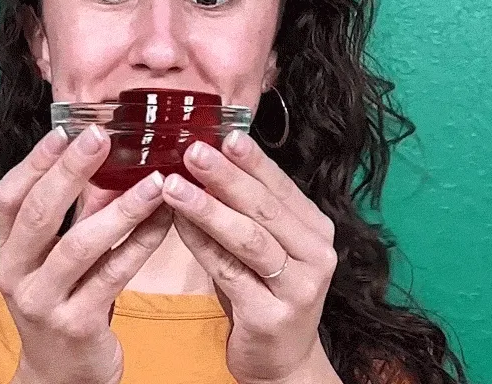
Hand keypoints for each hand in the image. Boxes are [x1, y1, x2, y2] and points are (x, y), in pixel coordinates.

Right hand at [0, 125, 173, 383]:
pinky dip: (141, 244)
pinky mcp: (76, 324)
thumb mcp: (52, 259)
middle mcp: (14, 274)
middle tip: (101, 136)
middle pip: (39, 213)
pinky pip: (114, 275)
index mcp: (6, 250)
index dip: (34, 161)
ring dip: (120, 208)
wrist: (60, 374)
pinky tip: (164, 220)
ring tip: (154, 180)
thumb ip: (70, 216)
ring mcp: (43, 301)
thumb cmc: (61, 300)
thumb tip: (108, 162)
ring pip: (80, 245)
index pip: (8, 196)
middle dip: (71, 171)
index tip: (65, 128)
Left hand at [160, 130, 338, 383]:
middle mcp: (317, 254)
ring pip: (249, 239)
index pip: (281, 185)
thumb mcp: (262, 246)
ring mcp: (299, 287)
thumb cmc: (265, 291)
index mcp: (315, 228)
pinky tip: (177, 224)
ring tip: (174, 186)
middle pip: (265, 208)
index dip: (251, 159)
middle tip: (193, 151)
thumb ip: (245, 209)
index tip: (223, 131)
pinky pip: (229, 273)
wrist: (281, 359)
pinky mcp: (273, 315)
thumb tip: (203, 162)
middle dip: (226, 176)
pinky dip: (201, 245)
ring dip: (208, 209)